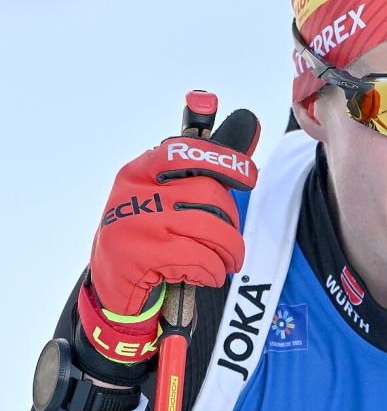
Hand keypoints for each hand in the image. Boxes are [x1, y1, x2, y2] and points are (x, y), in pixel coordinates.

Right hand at [77, 108, 259, 363]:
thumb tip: (249, 122)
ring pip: (210, 228)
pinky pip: (198, 258)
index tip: (249, 176)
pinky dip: (213, 270)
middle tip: (232, 246)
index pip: (185, 153)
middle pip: (208, 194)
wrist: (113, 287)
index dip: (224, 160)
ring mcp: (135, 224)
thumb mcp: (167, 198)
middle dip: (231, 223)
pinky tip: (209, 275)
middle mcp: (134, 192)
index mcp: (140, 172)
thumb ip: (204, 166)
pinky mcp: (140, 258)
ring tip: (227, 263)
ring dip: (228, 252)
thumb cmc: (150, 236)